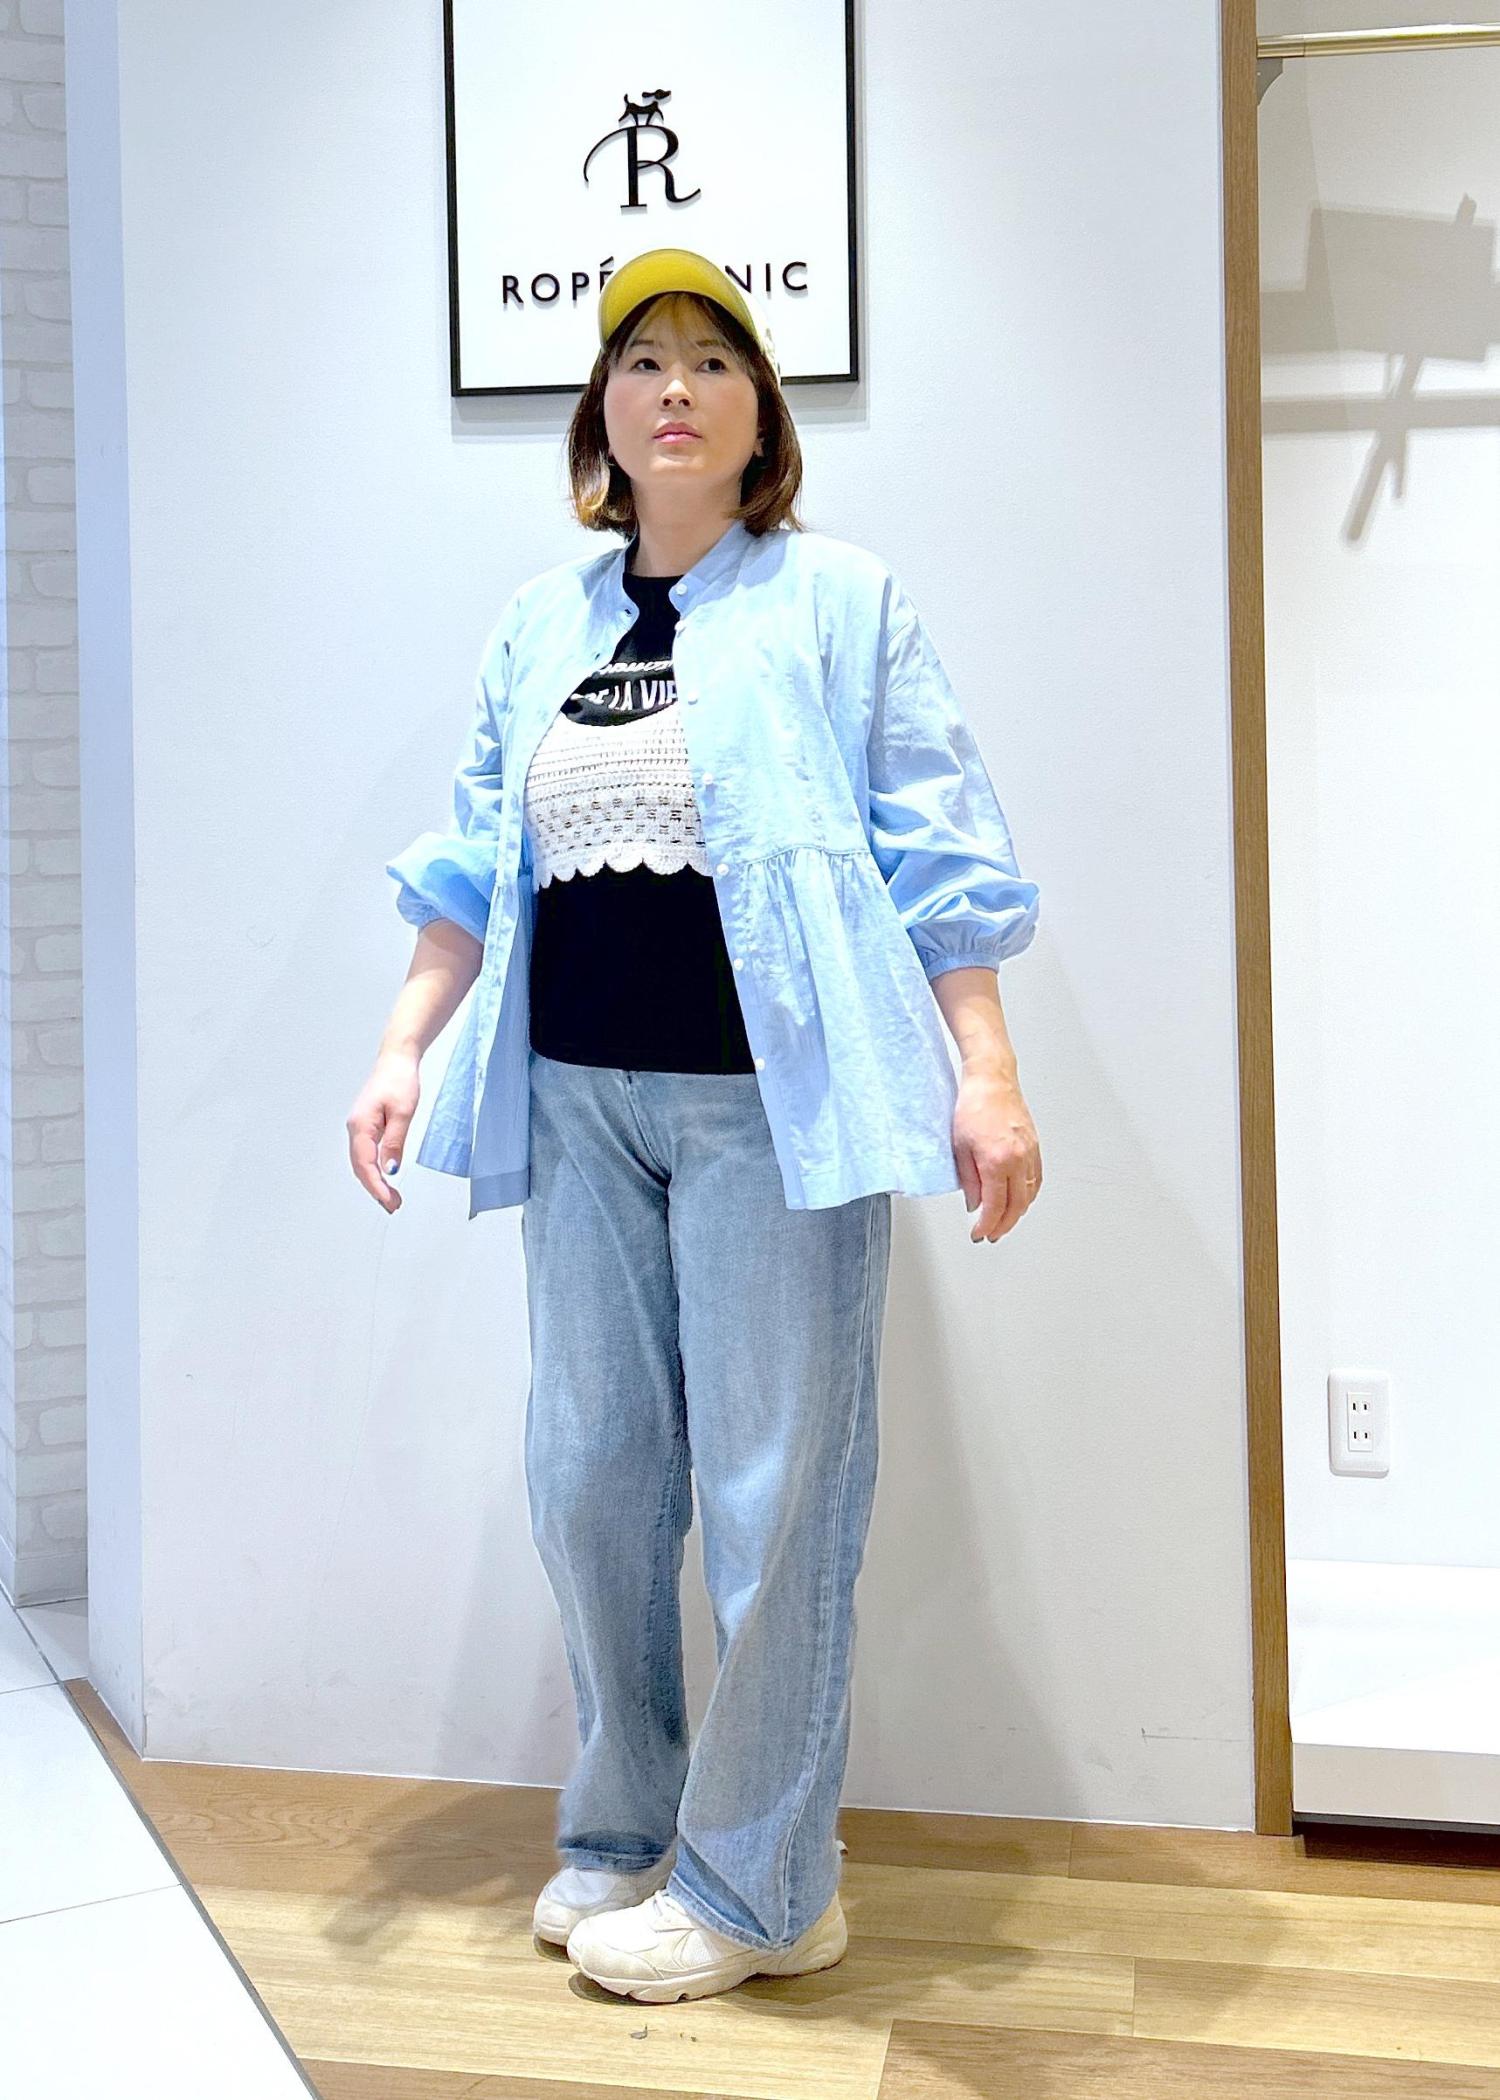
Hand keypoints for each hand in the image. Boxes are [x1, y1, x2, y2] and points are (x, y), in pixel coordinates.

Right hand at [346, 1050, 420, 1213]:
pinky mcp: (366, 1127)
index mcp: (360, 1125)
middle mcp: (355, 1128)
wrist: (397, 1060)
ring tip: (391, 1199)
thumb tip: (390, 1170)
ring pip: (362, 1163)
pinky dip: (374, 1170)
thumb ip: (395, 1142)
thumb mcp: (403, 1112)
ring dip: (375, 1182)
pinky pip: (366, 1154)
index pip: (365, 1164)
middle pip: (360, 1167)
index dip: (376, 1186)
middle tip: (393, 1206)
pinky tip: (385, 1179)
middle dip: (375, 1190)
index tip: (388, 1202)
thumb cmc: (400, 1080)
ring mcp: (359, 1128)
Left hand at [953, 1066, 1041, 1242]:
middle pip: (1016, 1206)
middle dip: (1003, 1225)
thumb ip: (969, 1181)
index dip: (986, 1225)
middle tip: (991, 1234)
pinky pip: (1036, 1179)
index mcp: (997, 1161)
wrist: (992, 1080)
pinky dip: (1029, 1195)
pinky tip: (1020, 1200)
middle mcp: (1018, 1159)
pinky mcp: (1035, 1146)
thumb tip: (975, 1204)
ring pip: (1029, 1195)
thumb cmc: (973, 1106)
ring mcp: (1030, 1153)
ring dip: (1017, 1213)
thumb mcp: (960, 1147)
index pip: (995, 1206)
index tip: (978, 1234)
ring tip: (1003, 1222)